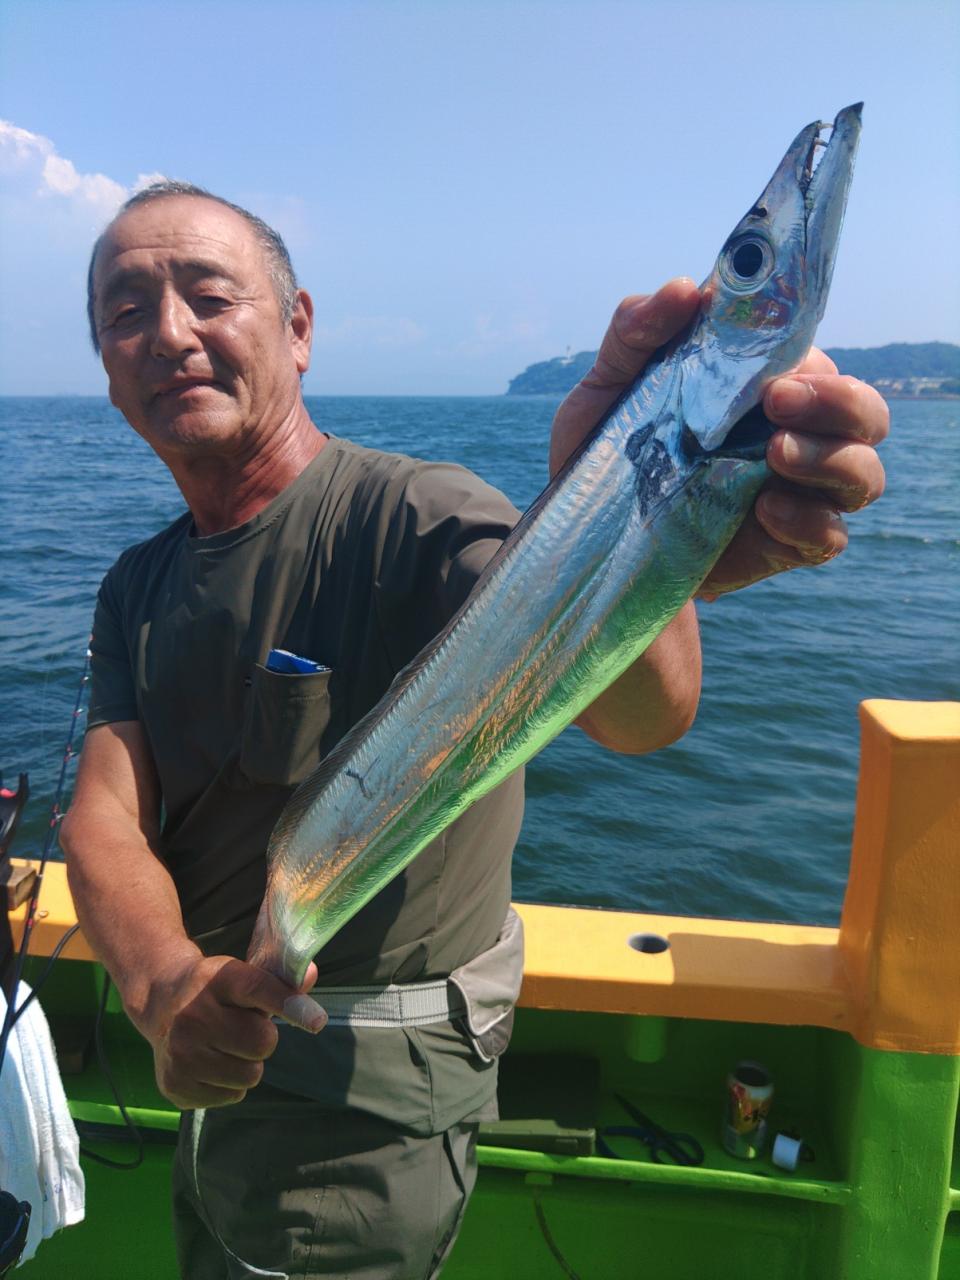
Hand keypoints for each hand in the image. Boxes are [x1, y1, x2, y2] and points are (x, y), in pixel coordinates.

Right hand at [142, 952, 322, 1109]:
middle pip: (261, 1042)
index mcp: (216, 980)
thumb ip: (279, 980)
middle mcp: (193, 1016)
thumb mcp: (242, 973)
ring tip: (226, 1046)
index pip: (258, 989)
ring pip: (249, 1075)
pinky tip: (211, 1063)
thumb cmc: (215, 989)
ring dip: (247, 1064)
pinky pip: (230, 1097)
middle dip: (263, 1039)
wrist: (160, 1002)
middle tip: (246, 1028)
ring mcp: (180, 1054)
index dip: (289, 1004)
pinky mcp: (174, 1086)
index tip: (317, 1020)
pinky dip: (229, 1084)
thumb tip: (310, 976)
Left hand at [549, 280, 888, 597]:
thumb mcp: (606, 387)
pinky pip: (829, 536)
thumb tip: (686, 289)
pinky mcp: (782, 545)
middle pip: (865, 412)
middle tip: (777, 401)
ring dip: (833, 458)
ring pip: (863, 473)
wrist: (582, 539)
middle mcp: (794, 434)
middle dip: (839, 402)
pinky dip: (808, 521)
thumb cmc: (605, 453)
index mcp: (764, 386)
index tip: (772, 365)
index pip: (818, 359)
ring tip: (775, 454)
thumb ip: (636, 331)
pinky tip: (765, 511)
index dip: (810, 355)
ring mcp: (794, 492)